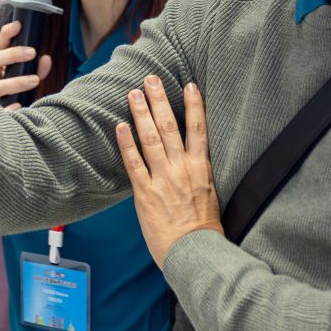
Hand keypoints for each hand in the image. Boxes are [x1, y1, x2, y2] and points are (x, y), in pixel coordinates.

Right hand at [0, 21, 51, 100]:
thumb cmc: (6, 87)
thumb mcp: (17, 73)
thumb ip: (33, 65)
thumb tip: (46, 59)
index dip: (6, 34)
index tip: (18, 25)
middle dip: (13, 55)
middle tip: (32, 52)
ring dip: (16, 82)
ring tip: (35, 80)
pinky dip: (8, 108)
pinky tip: (19, 104)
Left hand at [115, 78, 221, 267]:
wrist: (195, 251)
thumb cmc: (204, 229)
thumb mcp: (211, 196)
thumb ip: (199, 176)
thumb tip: (193, 162)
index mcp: (201, 168)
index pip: (199, 129)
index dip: (194, 105)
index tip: (189, 85)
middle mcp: (182, 168)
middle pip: (171, 126)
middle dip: (160, 100)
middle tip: (151, 79)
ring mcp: (163, 179)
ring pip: (151, 139)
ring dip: (142, 113)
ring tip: (133, 93)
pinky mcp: (146, 193)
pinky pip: (134, 164)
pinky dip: (126, 144)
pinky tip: (120, 126)